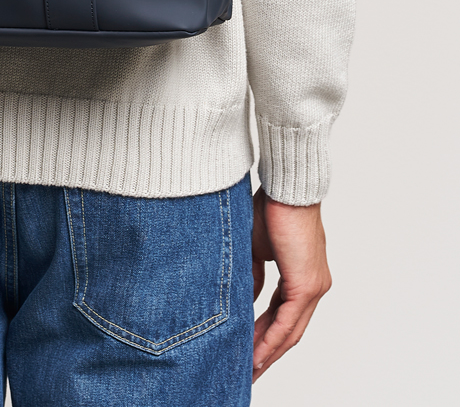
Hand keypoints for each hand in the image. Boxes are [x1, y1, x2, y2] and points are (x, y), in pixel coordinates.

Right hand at [251, 187, 331, 380]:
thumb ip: (253, 276)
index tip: (248, 352)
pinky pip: (288, 322)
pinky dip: (271, 340)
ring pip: (291, 331)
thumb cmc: (272, 207)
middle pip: (290, 331)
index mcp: (304, 276)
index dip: (267, 336)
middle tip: (249, 372)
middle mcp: (315, 286)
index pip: (284, 316)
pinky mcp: (307, 284)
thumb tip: (245, 299)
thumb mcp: (256, 248)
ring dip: (269, 353)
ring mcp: (314, 287)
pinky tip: (257, 355)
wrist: (287, 188)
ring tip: (250, 371)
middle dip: (268, 354)